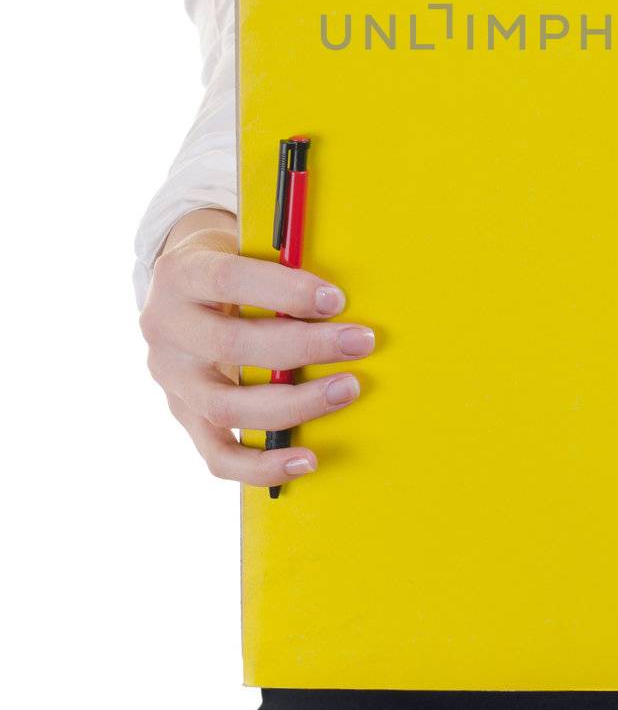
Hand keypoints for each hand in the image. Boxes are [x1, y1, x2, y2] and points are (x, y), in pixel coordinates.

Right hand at [140, 222, 376, 486]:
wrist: (182, 290)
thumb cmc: (231, 262)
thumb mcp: (243, 245)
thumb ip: (278, 259)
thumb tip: (337, 287)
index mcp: (180, 274)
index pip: (227, 279)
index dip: (283, 290)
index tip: (335, 300)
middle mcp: (166, 329)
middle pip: (231, 345)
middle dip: (305, 346)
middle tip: (359, 342)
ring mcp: (171, 379)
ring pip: (226, 407)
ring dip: (295, 404)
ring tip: (345, 389)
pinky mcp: (184, 416)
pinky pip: (218, 454)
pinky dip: (262, 465)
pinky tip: (306, 460)